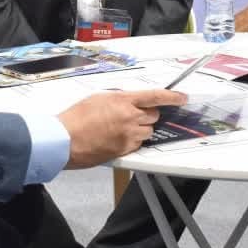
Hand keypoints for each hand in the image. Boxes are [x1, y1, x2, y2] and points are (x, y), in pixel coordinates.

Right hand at [58, 89, 186, 167]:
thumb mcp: (98, 98)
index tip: (182, 98)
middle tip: (134, 115)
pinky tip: (118, 138)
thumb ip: (118, 98)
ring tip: (122, 128)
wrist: (65, 140)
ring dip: (141, 128)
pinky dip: (133, 140)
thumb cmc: (76, 117)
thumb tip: (129, 101)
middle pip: (154, 116)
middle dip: (148, 114)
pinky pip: (138, 144)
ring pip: (147, 131)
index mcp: (123, 100)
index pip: (155, 97)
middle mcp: (130, 117)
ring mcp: (128, 135)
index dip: (172, 97)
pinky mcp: (124, 150)